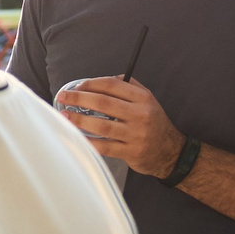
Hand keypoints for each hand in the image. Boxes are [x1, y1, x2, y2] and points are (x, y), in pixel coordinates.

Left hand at [54, 76, 186, 179]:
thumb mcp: (147, 100)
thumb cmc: (153, 122)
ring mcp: (136, 134)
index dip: (91, 84)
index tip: (76, 86)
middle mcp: (141, 114)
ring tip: (65, 116)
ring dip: (80, 119)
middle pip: (103, 102)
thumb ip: (127, 87)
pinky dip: (89, 141)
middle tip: (63, 97)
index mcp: (143, 98)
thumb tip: (98, 81)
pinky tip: (77, 137)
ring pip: (102, 125)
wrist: (171, 152)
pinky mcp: (131, 152)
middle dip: (79, 98)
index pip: (112, 85)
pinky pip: (105, 146)